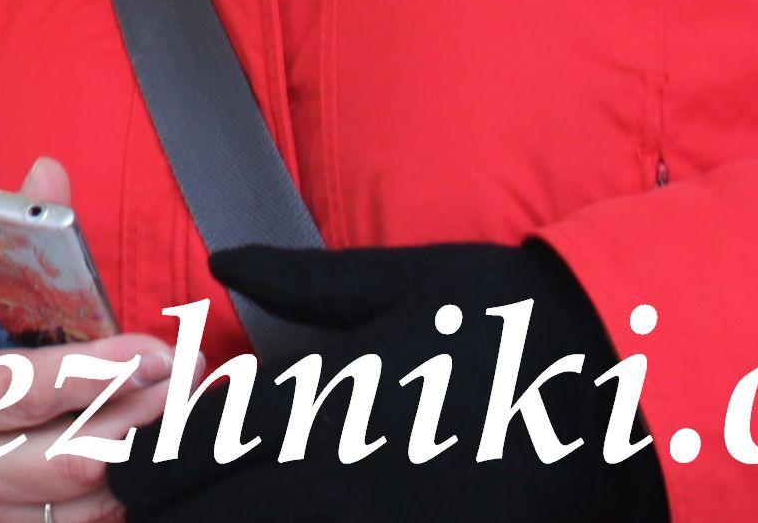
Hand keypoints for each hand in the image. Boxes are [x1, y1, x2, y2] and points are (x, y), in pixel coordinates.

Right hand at [0, 160, 176, 522]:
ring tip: (183, 409)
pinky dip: (119, 489)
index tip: (154, 350)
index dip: (96, 373)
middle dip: (142, 417)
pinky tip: (144, 451)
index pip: (23, 388)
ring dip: (143, 455)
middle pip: (71, 456)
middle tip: (189, 375)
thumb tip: (48, 174)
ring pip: (85, 498)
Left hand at [113, 240, 664, 521]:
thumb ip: (298, 282)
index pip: (180, 463)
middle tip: (163, 494)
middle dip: (172, 512)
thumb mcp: (402, 284)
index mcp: (312, 416)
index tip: (128, 457)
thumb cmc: (512, 328)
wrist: (629, 402)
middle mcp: (330, 494)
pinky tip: (304, 514)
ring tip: (224, 503)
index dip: (144, 467)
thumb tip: (223, 260)